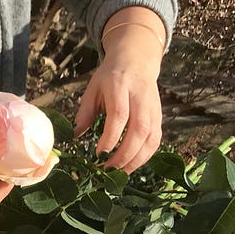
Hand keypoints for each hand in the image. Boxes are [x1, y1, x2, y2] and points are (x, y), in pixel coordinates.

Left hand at [76, 24, 165, 172]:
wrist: (137, 60)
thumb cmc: (110, 76)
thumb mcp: (93, 88)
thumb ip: (85, 112)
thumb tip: (75, 137)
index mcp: (120, 87)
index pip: (119, 115)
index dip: (110, 137)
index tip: (98, 154)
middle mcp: (140, 98)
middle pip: (138, 130)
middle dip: (124, 154)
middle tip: (108, 169)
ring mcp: (153, 107)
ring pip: (151, 137)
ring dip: (137, 159)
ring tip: (120, 173)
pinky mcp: (159, 116)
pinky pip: (156, 139)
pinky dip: (146, 155)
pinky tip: (132, 165)